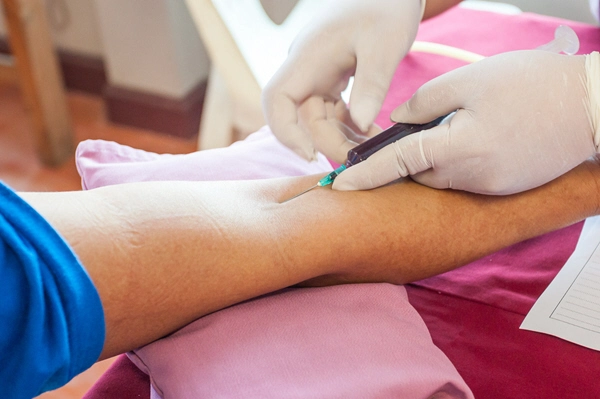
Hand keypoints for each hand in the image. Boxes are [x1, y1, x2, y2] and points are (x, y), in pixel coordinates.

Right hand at [262, 0, 422, 163]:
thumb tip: (361, 125)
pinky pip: (333, 112)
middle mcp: (307, 70)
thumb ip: (372, 85)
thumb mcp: (385, 44)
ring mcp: (318, 76)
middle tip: (360, 158)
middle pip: (303, 118)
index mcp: (308, 58)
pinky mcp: (332, 80)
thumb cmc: (386, 6)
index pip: (277, 99)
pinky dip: (349, 126)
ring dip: (341, 138)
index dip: (285, 131)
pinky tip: (371, 133)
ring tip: (371, 148)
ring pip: (318, 119)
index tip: (310, 154)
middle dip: (329, 143)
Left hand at [333, 50, 598, 193]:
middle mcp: (471, 178)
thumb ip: (423, 103)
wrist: (592, 107)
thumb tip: (397, 122)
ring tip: (457, 126)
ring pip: (441, 177)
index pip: (398, 163)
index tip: (338, 185)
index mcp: (459, 149)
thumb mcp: (469, 80)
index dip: (365, 174)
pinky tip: (476, 139)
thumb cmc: (531, 84)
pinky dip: (456, 163)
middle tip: (416, 128)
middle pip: (418, 172)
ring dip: (434, 157)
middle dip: (407, 156)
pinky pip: (465, 180)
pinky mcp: (504, 188)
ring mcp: (489, 188)